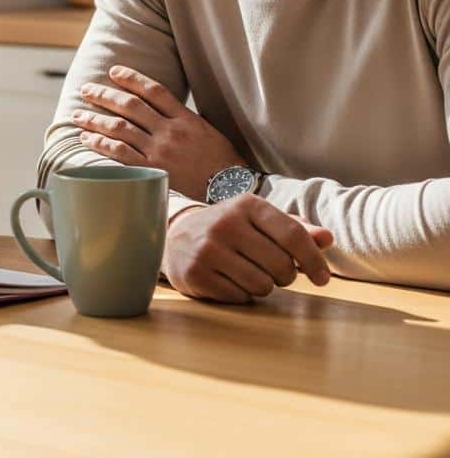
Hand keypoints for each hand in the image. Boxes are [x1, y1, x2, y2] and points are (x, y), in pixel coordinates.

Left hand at [72, 65, 244, 199]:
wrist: (229, 193)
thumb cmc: (221, 162)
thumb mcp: (207, 130)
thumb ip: (182, 117)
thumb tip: (159, 105)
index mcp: (186, 119)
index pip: (154, 90)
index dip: (132, 78)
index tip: (114, 71)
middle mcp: (170, 132)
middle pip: (131, 106)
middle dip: (105, 95)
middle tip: (87, 89)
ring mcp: (160, 152)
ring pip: (121, 128)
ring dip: (96, 119)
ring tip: (78, 114)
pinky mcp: (151, 171)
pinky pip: (120, 154)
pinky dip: (101, 144)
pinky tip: (87, 139)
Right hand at [162, 195, 333, 303]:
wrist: (175, 235)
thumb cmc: (229, 229)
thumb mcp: (259, 221)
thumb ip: (295, 230)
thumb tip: (327, 238)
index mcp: (246, 205)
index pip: (293, 234)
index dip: (314, 259)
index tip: (322, 278)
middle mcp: (226, 223)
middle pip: (281, 265)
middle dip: (286, 276)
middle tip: (275, 272)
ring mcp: (208, 248)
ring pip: (262, 285)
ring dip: (263, 286)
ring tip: (248, 272)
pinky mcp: (196, 273)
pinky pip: (239, 297)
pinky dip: (240, 294)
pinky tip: (228, 279)